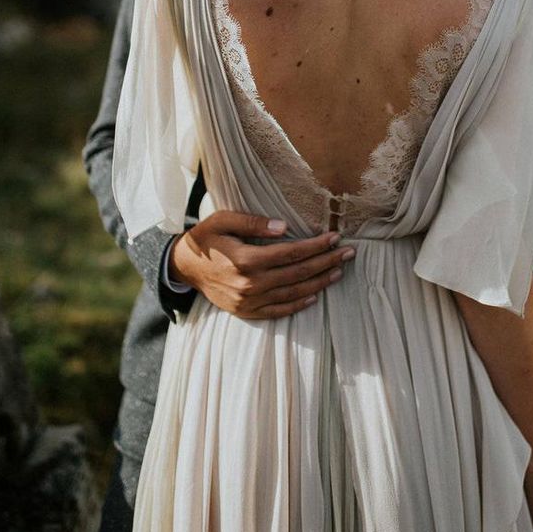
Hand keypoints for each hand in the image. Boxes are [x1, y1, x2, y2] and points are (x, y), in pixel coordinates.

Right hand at [168, 210, 353, 317]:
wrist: (184, 267)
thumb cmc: (206, 238)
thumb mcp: (223, 220)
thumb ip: (254, 222)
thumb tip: (284, 227)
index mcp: (246, 260)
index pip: (291, 253)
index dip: (316, 246)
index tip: (335, 237)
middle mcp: (250, 284)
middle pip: (298, 274)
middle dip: (326, 262)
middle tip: (349, 253)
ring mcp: (248, 301)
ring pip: (293, 293)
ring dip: (319, 283)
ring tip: (339, 271)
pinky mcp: (246, 311)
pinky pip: (278, 311)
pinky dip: (298, 304)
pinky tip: (315, 296)